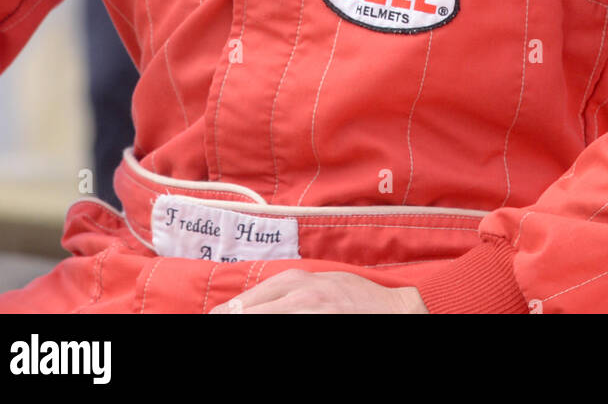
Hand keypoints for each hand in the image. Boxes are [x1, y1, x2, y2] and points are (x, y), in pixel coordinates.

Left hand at [209, 268, 427, 314]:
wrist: (394, 309)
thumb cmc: (354, 298)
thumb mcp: (318, 284)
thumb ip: (288, 292)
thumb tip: (250, 306)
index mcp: (295, 281)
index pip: (248, 301)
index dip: (227, 314)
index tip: (213, 319)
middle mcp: (301, 295)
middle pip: (252, 311)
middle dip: (233, 318)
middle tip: (213, 322)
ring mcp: (313, 311)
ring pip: (269, 317)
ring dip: (250, 320)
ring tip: (229, 323)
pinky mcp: (324, 322)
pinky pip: (295, 325)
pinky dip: (275, 324)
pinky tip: (265, 325)